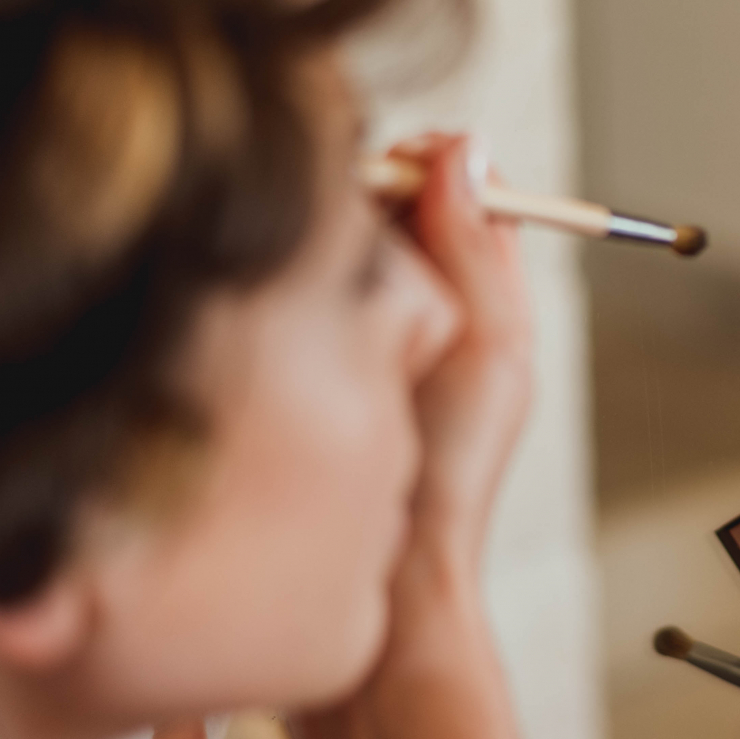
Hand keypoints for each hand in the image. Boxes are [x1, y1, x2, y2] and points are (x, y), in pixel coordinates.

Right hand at [289, 137, 557, 738]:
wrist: (381, 593)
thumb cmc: (443, 476)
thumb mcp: (483, 347)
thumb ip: (475, 249)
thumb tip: (466, 146)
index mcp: (483, 304)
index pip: (457, 193)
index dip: (422, 163)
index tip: (385, 161)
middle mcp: (424, 320)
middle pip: (392, 214)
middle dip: (361, 195)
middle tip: (327, 200)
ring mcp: (363, 352)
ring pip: (337, 254)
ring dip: (318, 238)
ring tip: (293, 241)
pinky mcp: (308, 380)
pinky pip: (295, 305)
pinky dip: (282, 285)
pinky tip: (256, 292)